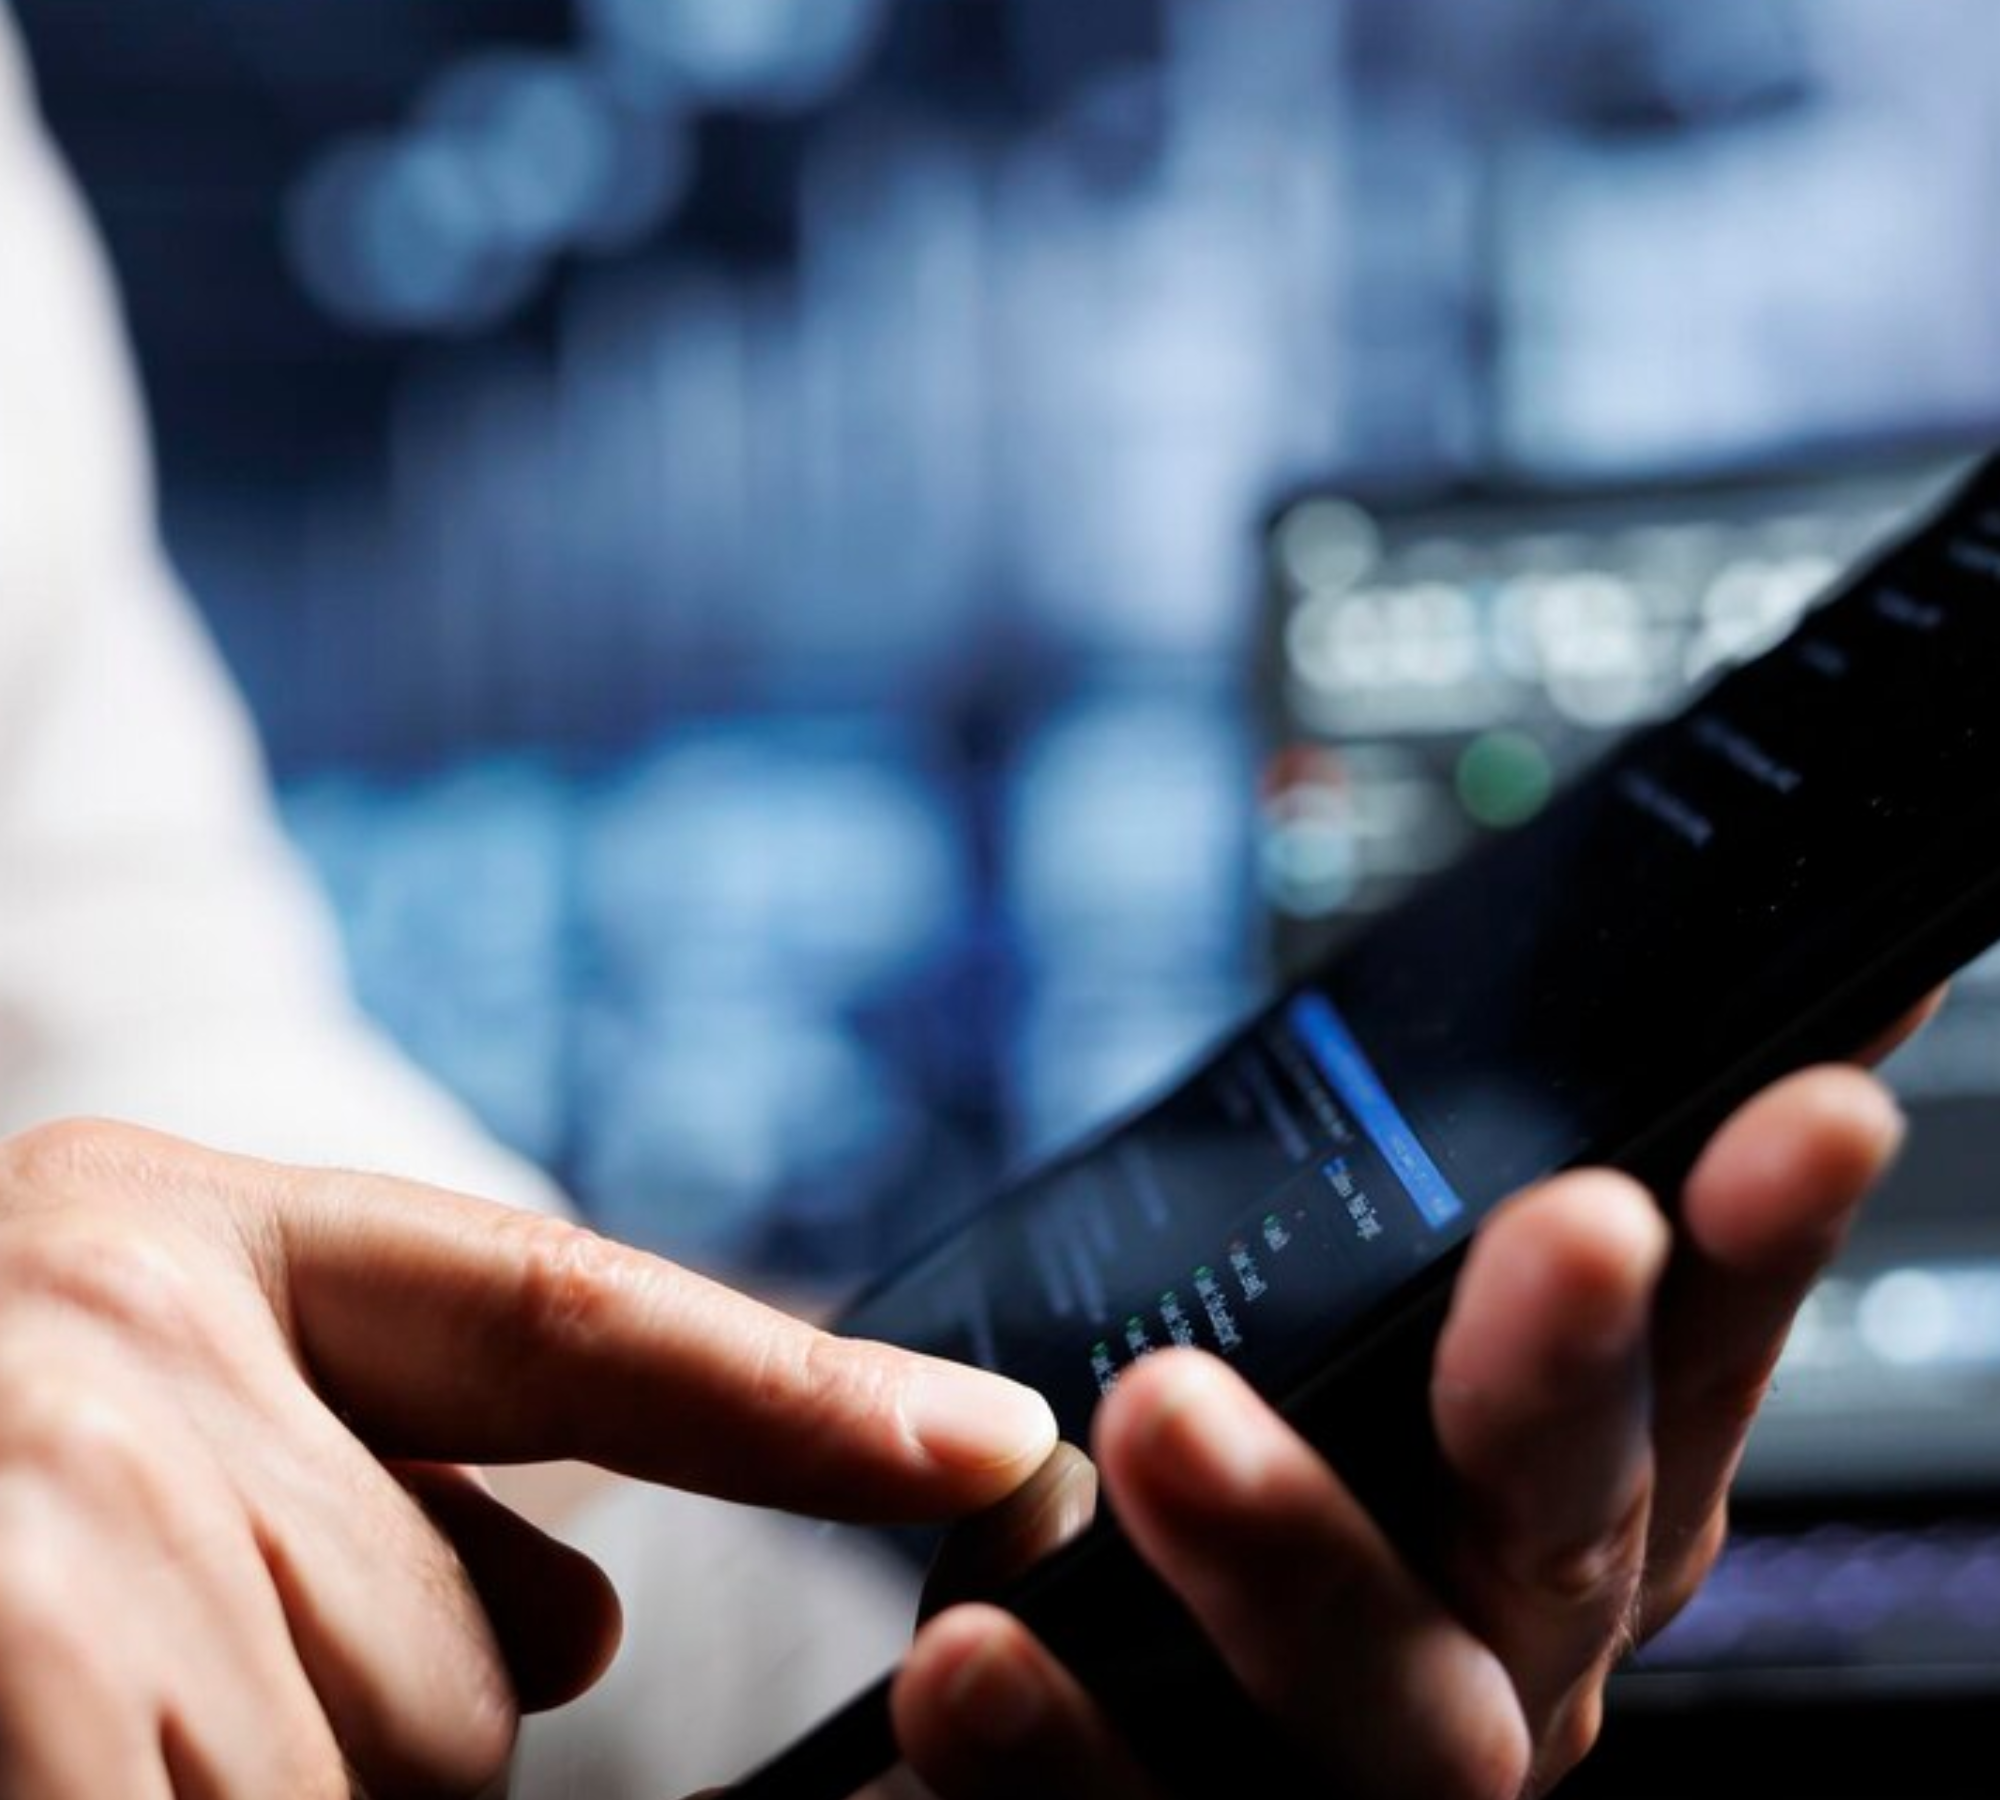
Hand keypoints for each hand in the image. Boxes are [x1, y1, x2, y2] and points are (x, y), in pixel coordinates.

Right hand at [0, 1120, 1056, 1797]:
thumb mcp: (145, 1413)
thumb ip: (380, 1481)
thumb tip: (598, 1602)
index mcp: (188, 1237)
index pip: (571, 1315)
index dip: (798, 1390)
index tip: (994, 1451)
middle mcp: (134, 1333)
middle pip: (473, 1648)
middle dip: (356, 1713)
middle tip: (144, 1669)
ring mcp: (62, 1500)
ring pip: (396, 1760)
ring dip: (261, 1777)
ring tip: (84, 1683)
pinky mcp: (26, 1653)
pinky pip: (258, 1799)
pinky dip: (208, 1774)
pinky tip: (96, 1700)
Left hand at [891, 1061, 1910, 1798]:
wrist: (1087, 1719)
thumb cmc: (1218, 1508)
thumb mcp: (1293, 1344)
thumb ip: (1363, 1251)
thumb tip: (1570, 1029)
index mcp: (1549, 1511)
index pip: (1684, 1363)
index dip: (1760, 1251)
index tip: (1806, 1113)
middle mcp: (1497, 1654)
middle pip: (1571, 1533)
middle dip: (1562, 1375)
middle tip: (1568, 1227)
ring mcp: (1360, 1776)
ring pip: (1386, 1712)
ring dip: (1292, 1559)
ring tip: (1164, 1414)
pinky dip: (1060, 1745)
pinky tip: (972, 1659)